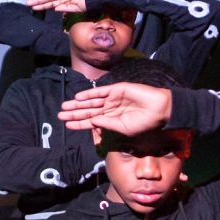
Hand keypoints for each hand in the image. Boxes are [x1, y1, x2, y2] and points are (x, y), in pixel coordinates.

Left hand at [58, 82, 172, 133]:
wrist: (159, 110)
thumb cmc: (144, 124)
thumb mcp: (122, 129)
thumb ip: (106, 125)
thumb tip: (92, 122)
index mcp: (111, 121)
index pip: (91, 122)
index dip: (79, 123)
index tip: (67, 125)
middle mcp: (110, 110)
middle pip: (88, 111)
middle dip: (74, 113)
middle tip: (60, 114)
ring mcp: (113, 99)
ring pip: (91, 102)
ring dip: (78, 103)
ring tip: (65, 106)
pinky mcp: (117, 90)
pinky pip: (100, 91)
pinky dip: (89, 93)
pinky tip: (78, 97)